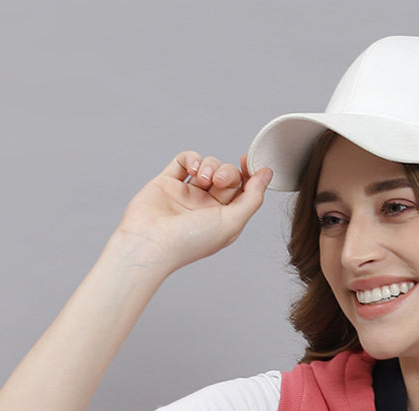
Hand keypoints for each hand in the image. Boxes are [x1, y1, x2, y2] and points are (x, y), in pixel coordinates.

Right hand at [112, 150, 271, 271]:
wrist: (150, 243)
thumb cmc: (190, 241)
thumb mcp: (232, 223)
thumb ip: (253, 198)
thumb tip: (267, 174)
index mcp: (224, 220)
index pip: (243, 190)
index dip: (249, 174)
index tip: (248, 162)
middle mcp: (206, 207)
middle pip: (228, 175)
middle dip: (227, 172)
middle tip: (218, 181)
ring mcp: (187, 194)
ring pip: (208, 165)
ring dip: (210, 166)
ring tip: (202, 179)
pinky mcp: (167, 182)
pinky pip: (184, 160)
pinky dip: (191, 158)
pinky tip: (192, 168)